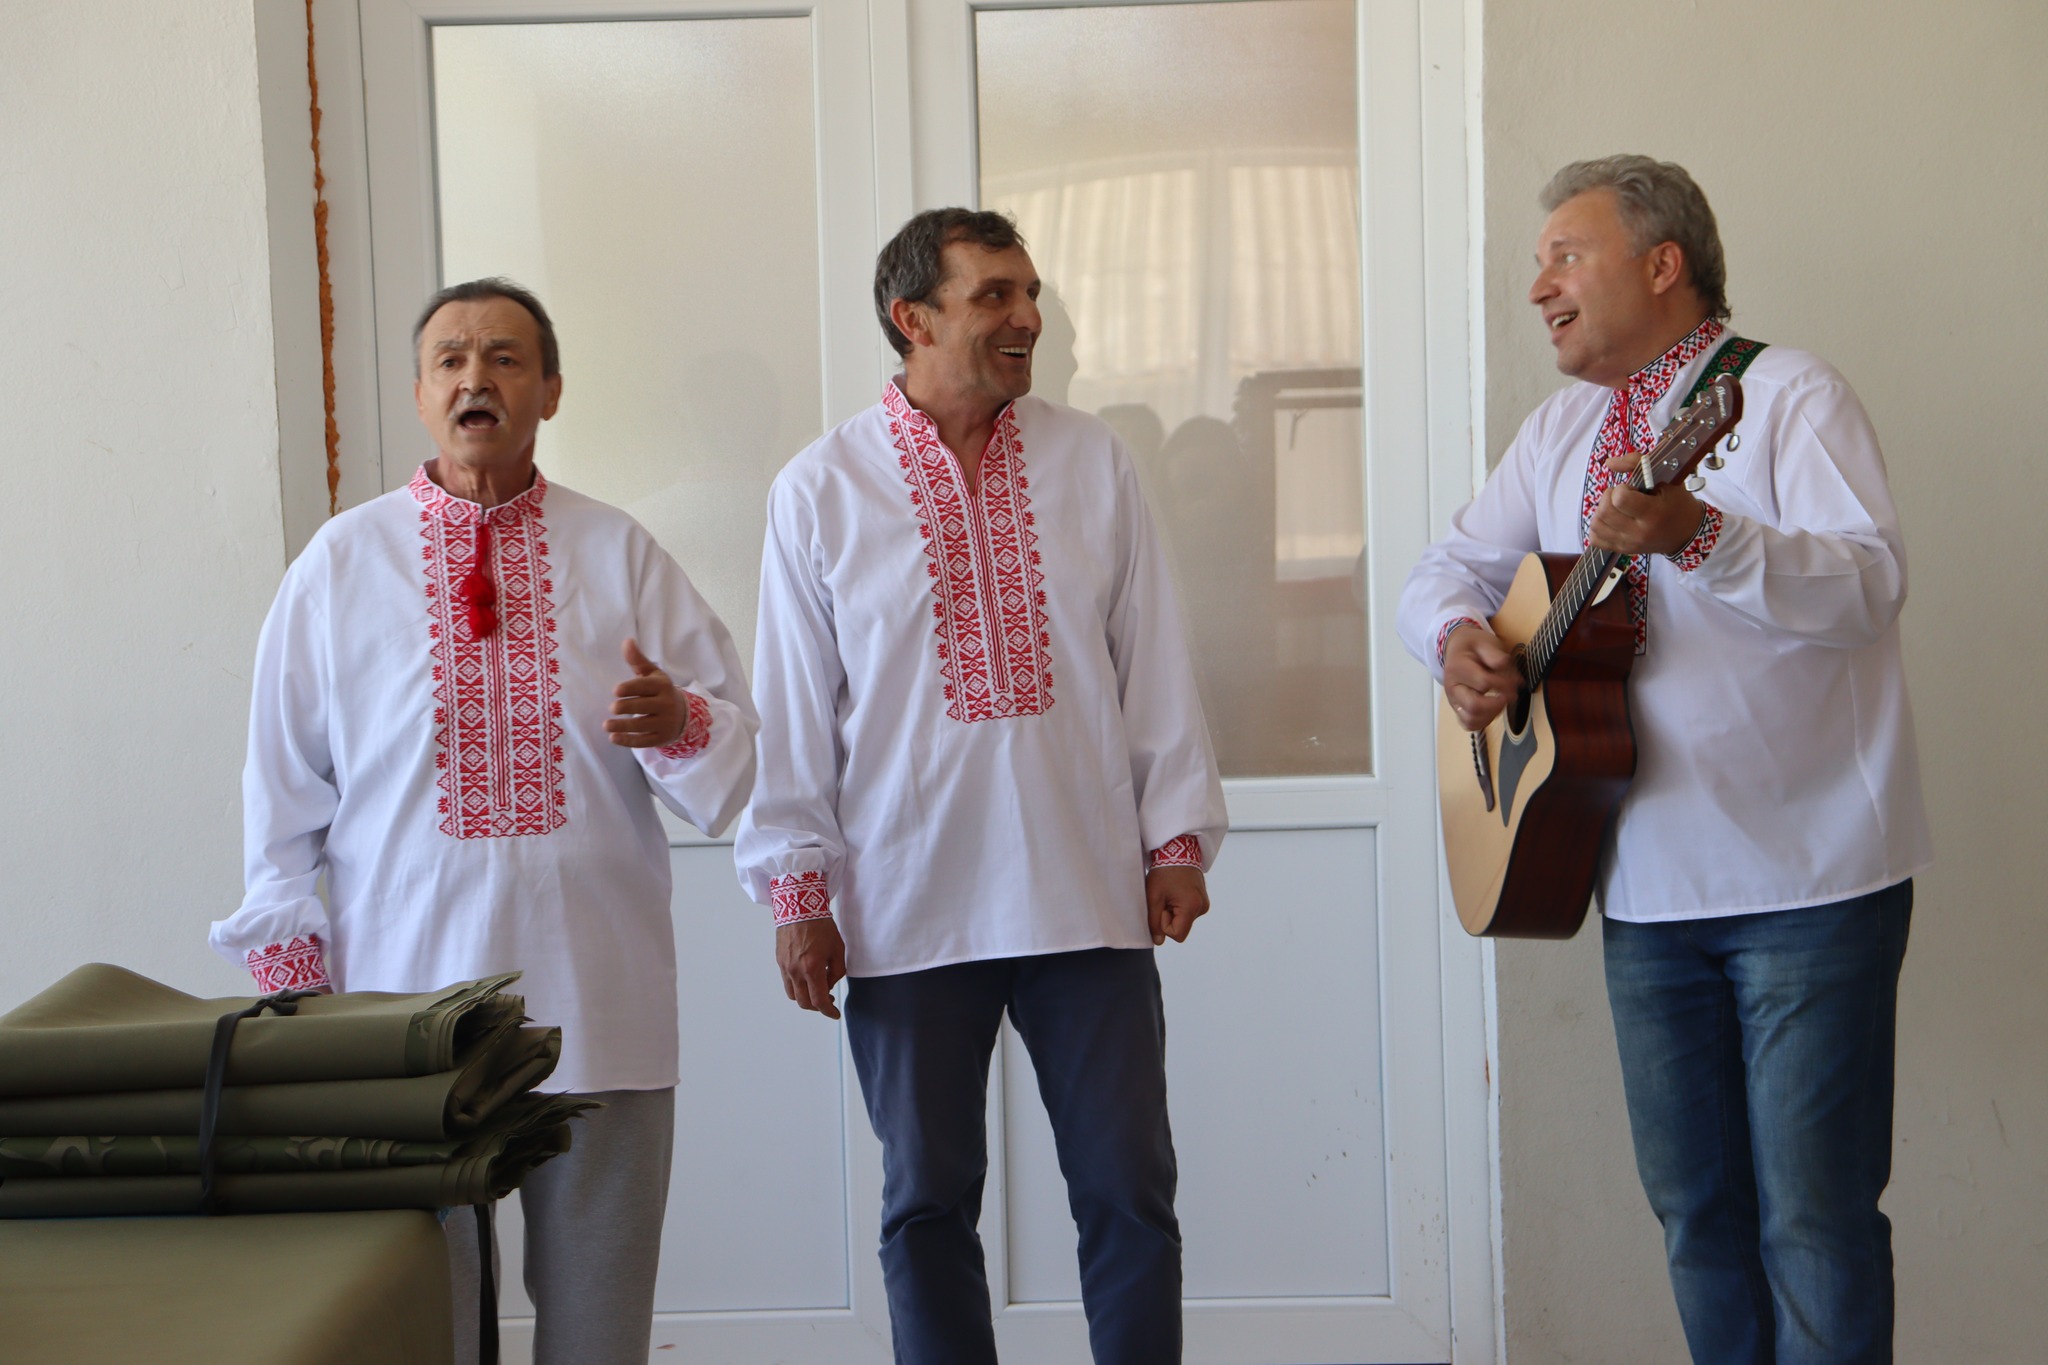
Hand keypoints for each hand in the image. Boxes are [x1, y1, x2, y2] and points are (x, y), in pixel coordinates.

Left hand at [606, 638, 685, 747]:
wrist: (683, 715)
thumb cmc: (660, 692)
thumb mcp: (652, 674)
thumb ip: (638, 660)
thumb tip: (627, 641)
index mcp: (662, 686)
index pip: (645, 687)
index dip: (630, 688)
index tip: (615, 691)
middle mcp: (666, 704)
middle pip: (643, 706)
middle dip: (626, 707)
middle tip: (612, 708)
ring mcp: (665, 723)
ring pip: (642, 725)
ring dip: (623, 726)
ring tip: (606, 725)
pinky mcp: (661, 738)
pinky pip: (644, 741)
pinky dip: (628, 741)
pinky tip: (613, 738)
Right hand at [776, 918, 846, 1018]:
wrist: (799, 908)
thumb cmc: (820, 926)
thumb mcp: (837, 949)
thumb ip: (837, 971)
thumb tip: (829, 984)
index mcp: (812, 968)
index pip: (819, 1000)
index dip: (828, 1011)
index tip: (834, 1014)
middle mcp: (796, 971)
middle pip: (804, 1002)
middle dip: (818, 1006)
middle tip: (828, 1000)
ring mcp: (785, 967)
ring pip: (793, 995)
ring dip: (805, 998)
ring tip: (816, 989)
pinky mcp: (780, 962)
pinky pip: (787, 982)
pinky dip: (797, 987)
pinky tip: (806, 978)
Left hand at [1146, 866, 1209, 944]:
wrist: (1178, 851)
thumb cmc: (1164, 872)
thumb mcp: (1154, 897)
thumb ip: (1154, 922)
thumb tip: (1158, 942)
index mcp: (1192, 907)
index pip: (1177, 935)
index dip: (1165, 925)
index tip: (1162, 907)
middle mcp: (1202, 908)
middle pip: (1181, 928)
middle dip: (1169, 918)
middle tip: (1164, 898)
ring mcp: (1204, 904)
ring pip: (1184, 921)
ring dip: (1174, 912)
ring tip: (1170, 893)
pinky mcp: (1203, 900)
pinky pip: (1188, 913)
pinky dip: (1180, 907)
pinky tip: (1176, 893)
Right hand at [1442, 624, 1520, 730]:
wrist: (1456, 648)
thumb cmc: (1473, 646)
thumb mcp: (1485, 642)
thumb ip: (1497, 657)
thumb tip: (1513, 677)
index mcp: (1458, 668)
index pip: (1483, 683)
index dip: (1504, 684)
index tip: (1517, 682)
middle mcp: (1452, 688)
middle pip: (1474, 706)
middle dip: (1498, 704)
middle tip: (1511, 696)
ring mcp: (1453, 701)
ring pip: (1471, 720)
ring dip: (1492, 714)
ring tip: (1502, 702)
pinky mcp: (1457, 709)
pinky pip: (1468, 724)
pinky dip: (1483, 722)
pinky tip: (1494, 710)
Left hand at [1587, 450, 1706, 556]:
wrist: (1686, 533)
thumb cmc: (1677, 503)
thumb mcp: (1667, 479)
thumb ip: (1637, 463)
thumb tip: (1609, 462)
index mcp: (1653, 514)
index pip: (1620, 499)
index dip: (1621, 489)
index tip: (1632, 488)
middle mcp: (1639, 533)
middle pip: (1604, 512)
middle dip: (1609, 497)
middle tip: (1623, 496)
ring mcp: (1629, 544)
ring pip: (1596, 525)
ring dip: (1602, 511)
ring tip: (1618, 507)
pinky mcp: (1622, 550)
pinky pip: (1596, 539)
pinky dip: (1599, 527)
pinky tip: (1612, 519)